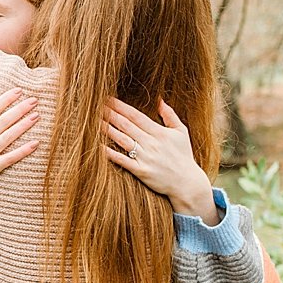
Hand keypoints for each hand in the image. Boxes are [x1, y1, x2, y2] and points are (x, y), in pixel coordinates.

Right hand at [0, 89, 38, 211]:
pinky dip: (23, 151)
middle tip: (33, 100)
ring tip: (36, 116)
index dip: (6, 99)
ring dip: (23, 125)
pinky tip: (35, 143)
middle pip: (3, 121)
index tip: (18, 91)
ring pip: (8, 137)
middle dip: (19, 109)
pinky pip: (10, 158)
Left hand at [103, 99, 216, 220]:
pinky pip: (122, 160)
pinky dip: (110, 153)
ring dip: (108, 130)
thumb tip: (160, 100)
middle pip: (126, 125)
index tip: (109, 100)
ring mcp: (145, 157)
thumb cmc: (184, 157)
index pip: (136, 116)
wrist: (187, 183)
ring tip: (95, 122)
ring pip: (122, 140)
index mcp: (159, 132)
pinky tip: (98, 146)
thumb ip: (170, 115)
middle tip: (97, 106)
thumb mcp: (181, 132)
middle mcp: (151, 143)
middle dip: (111, 115)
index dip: (121, 107)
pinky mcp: (140, 171)